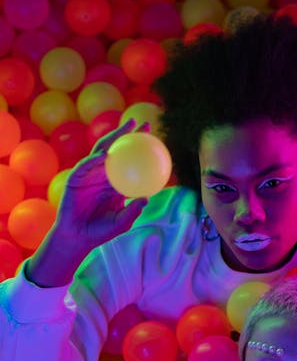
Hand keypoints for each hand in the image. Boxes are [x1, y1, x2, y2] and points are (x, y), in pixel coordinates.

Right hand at [55, 119, 148, 253]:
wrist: (77, 237)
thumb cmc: (101, 231)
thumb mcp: (122, 222)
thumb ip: (134, 211)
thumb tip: (146, 198)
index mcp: (116, 183)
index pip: (131, 160)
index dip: (141, 148)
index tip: (157, 140)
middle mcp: (104, 174)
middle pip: (117, 149)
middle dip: (129, 134)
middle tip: (144, 123)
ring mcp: (89, 174)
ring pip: (101, 151)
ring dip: (113, 137)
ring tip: (126, 127)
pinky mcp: (75, 178)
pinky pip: (85, 166)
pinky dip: (93, 160)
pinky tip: (103, 155)